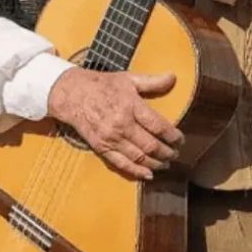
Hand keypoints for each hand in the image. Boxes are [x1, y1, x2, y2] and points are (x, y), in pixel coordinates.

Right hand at [46, 67, 183, 179]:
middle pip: (151, 145)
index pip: (158, 126)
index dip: (173, 136)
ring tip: (165, 163)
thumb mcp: (127, 79)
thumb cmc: (101, 85)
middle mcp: (122, 124)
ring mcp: (111, 138)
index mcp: (131, 106)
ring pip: (139, 157)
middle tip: (175, 153)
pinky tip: (148, 174)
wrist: (70, 94)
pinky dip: (137, 171)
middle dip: (167, 152)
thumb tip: (173, 77)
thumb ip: (152, 81)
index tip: (180, 140)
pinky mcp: (101, 147)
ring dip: (156, 163)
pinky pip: (121, 163)